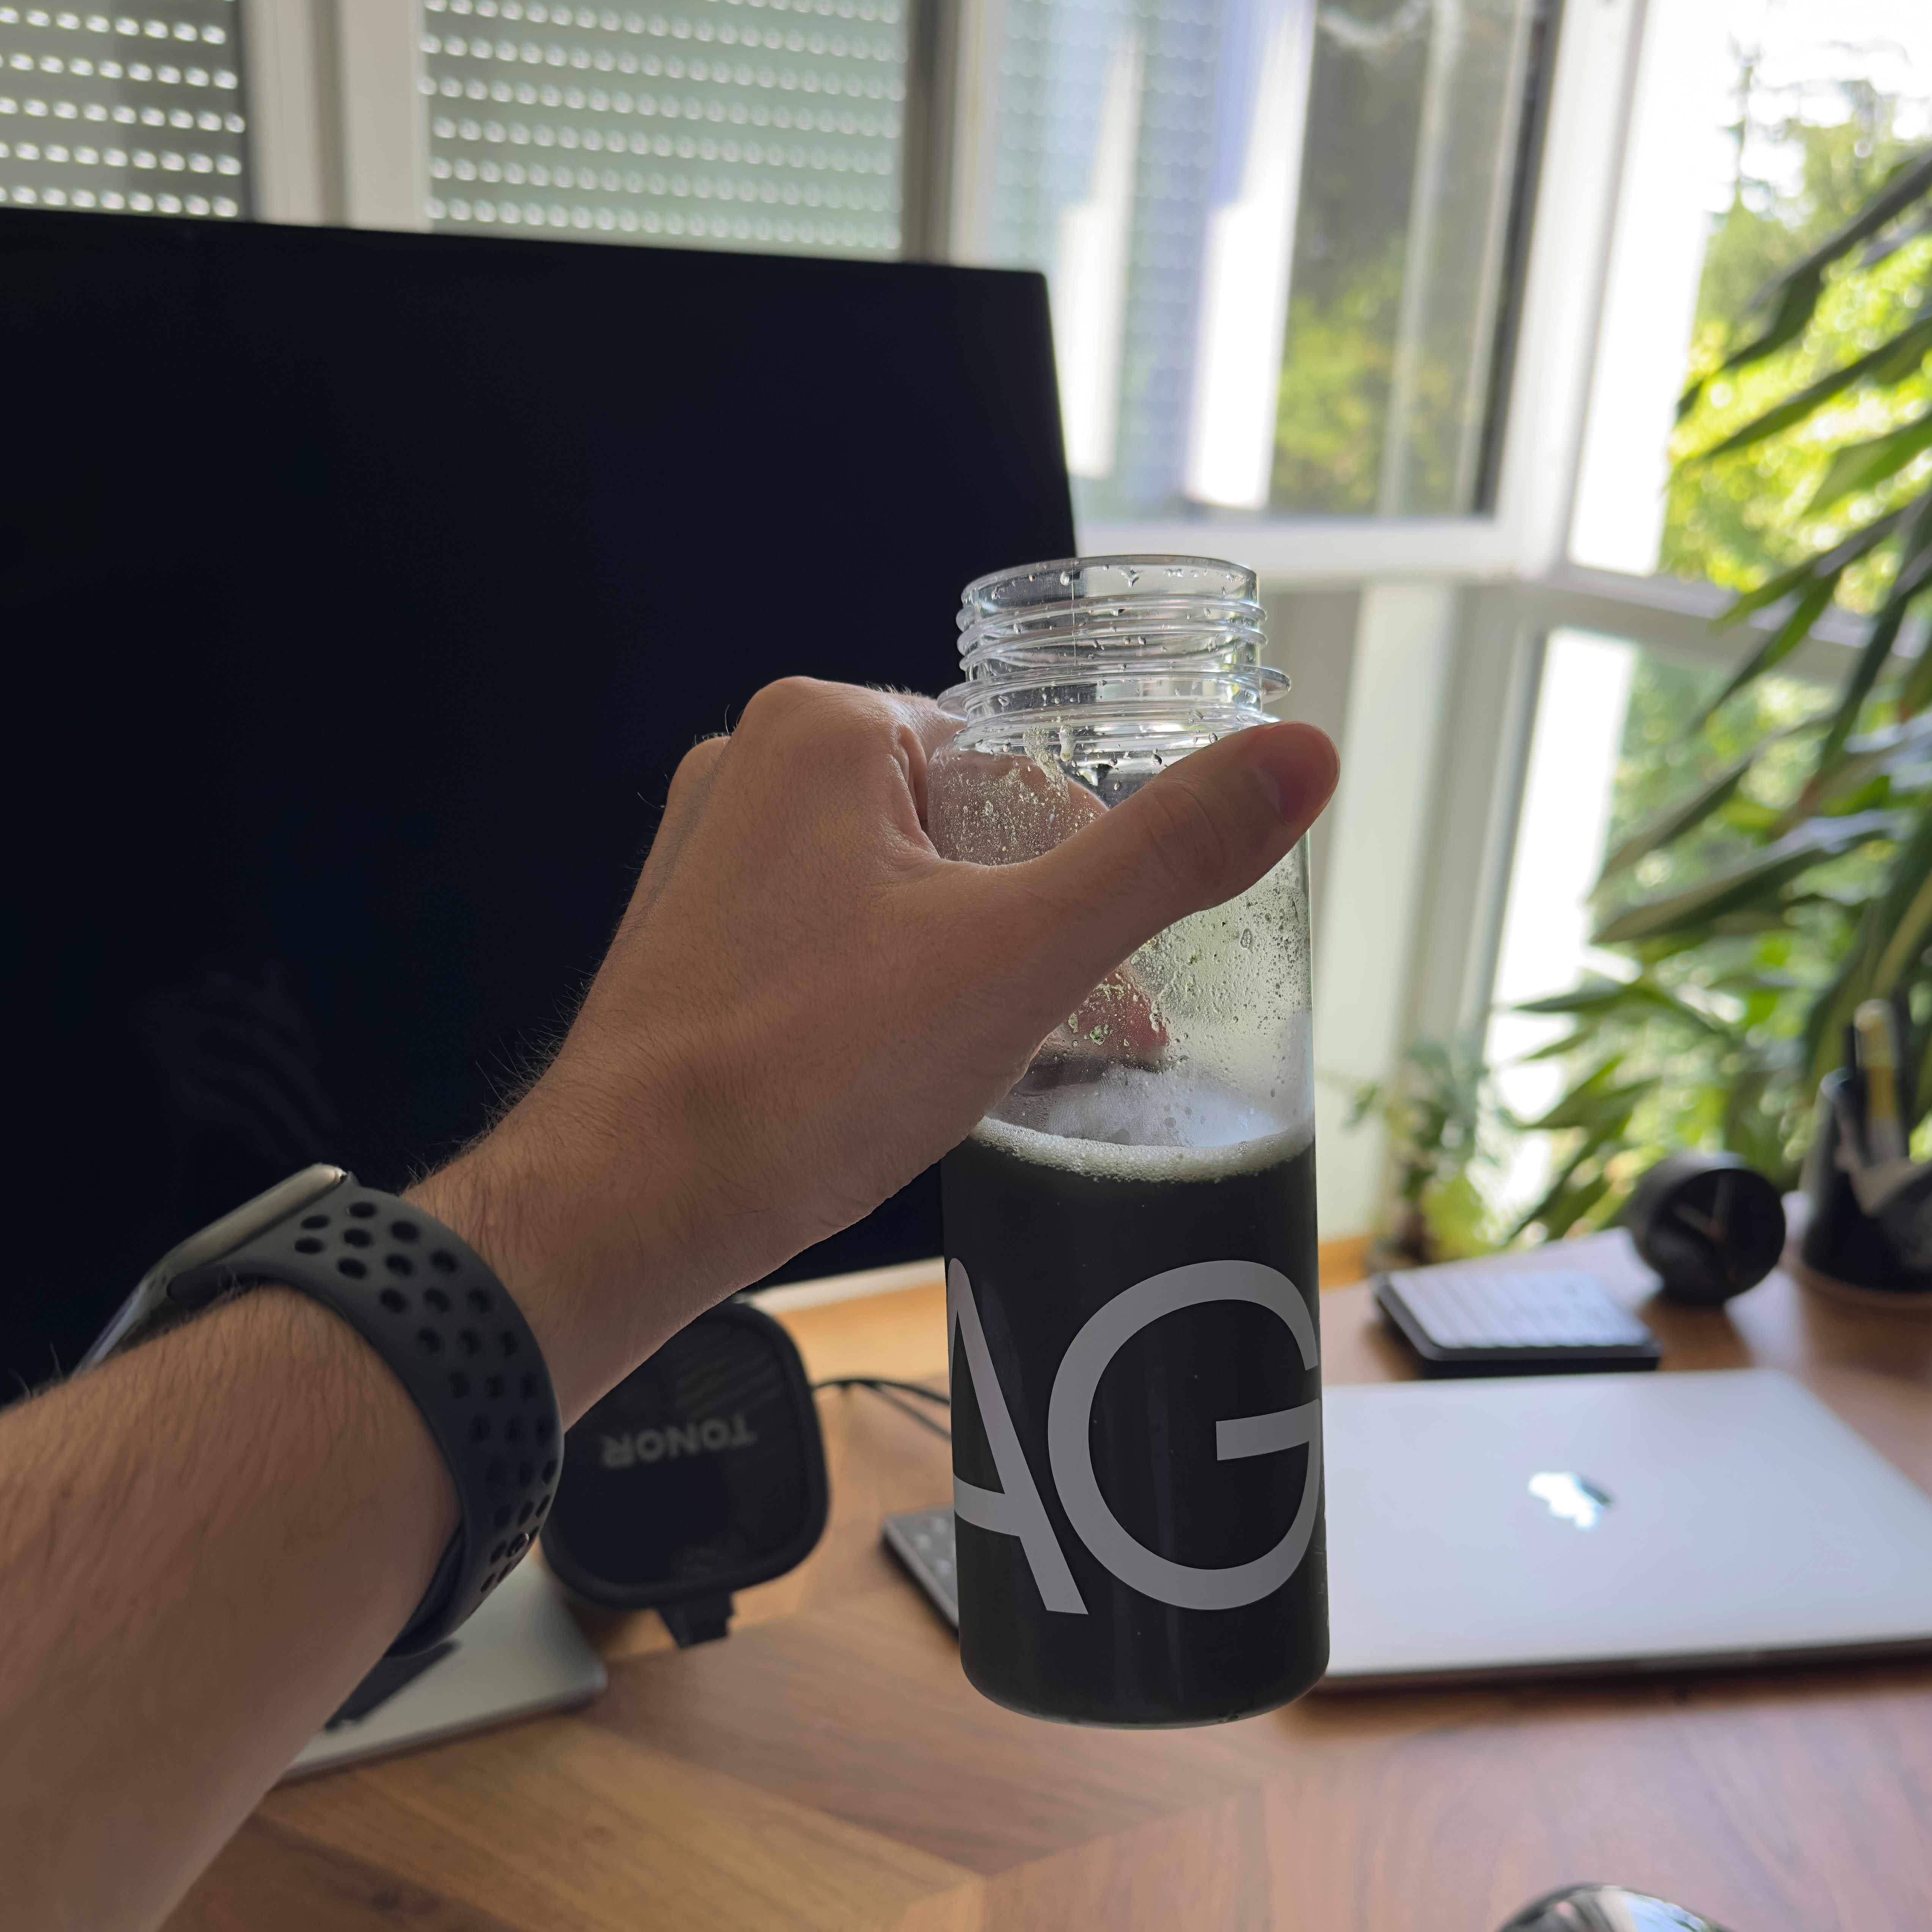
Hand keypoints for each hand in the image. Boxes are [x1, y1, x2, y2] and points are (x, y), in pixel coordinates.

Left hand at [420, 680, 1336, 1412]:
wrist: (629, 1204)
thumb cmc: (803, 1074)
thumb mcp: (1027, 953)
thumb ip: (1169, 854)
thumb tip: (1302, 759)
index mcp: (825, 727)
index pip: (1018, 765)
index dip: (1085, 872)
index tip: (1112, 973)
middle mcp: (750, 771)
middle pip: (960, 830)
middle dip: (1030, 928)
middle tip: (1078, 1032)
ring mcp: (708, 862)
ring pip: (895, 896)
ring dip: (962, 970)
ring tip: (988, 1064)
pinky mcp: (690, 949)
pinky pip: (828, 949)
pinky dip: (883, 1002)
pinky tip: (896, 1078)